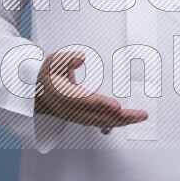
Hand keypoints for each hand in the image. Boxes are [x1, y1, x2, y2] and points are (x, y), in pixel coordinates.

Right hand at [34, 49, 148, 128]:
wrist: (39, 94)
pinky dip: (116, 122)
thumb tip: (81, 57)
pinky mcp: (83, 118)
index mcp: (62, 94)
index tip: (116, 106)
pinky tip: (129, 119)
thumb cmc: (49, 76)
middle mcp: (71, 109)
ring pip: (102, 121)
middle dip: (120, 117)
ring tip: (140, 116)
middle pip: (98, 116)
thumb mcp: (53, 61)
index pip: (84, 102)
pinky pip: (102, 122)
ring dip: (122, 121)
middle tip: (140, 115)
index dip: (100, 105)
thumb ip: (66, 58)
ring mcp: (77, 116)